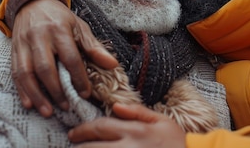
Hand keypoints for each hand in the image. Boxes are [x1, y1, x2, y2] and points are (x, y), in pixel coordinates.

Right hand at [10, 0, 118, 116]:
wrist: (33, 2)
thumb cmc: (59, 18)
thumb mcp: (79, 27)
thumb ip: (93, 47)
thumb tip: (112, 64)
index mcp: (59, 30)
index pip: (70, 57)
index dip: (78, 77)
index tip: (85, 93)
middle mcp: (39, 37)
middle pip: (45, 67)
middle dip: (56, 90)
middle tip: (66, 106)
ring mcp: (23, 44)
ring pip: (26, 73)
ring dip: (37, 95)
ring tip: (48, 111)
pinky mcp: (14, 50)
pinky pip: (15, 73)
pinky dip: (21, 90)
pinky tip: (29, 104)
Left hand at [68, 103, 185, 147]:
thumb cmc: (177, 142)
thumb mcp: (162, 121)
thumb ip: (138, 112)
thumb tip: (116, 106)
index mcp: (134, 131)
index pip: (100, 127)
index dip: (83, 130)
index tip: (73, 134)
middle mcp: (128, 147)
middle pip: (93, 147)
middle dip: (79, 147)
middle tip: (72, 146)